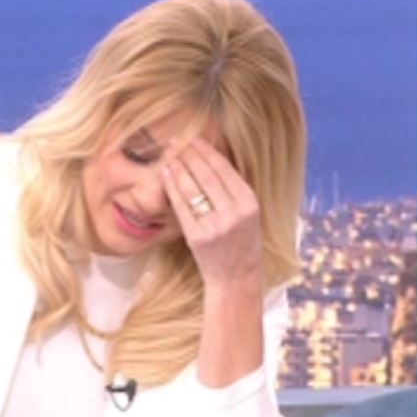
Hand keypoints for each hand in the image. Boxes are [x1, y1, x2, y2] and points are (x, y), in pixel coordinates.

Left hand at [161, 136, 262, 293]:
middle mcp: (234, 213)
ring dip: (178, 168)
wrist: (236, 277)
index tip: (196, 140)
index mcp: (250, 204)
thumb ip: (234, 190)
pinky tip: (166, 176)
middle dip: (190, 155)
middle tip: (178, 142)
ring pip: (191, 188)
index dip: (208, 152)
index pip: (225, 170)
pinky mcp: (196, 236)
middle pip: (207, 176)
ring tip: (170, 155)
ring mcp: (214, 225)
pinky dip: (172, 187)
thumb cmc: (242, 243)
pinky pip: (181, 206)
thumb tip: (210, 159)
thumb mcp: (249, 214)